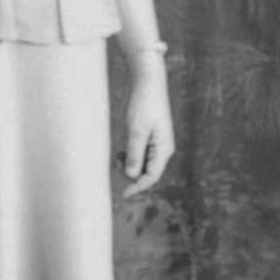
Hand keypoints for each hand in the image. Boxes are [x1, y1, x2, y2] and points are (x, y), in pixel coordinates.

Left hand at [121, 58, 173, 196]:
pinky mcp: (152, 138)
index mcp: (163, 150)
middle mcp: (163, 149)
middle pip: (148, 173)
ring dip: (130, 165)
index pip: (152, 176)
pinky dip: (131, 157)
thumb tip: (132, 176)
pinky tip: (121, 152)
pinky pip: (142, 155)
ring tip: (118, 156)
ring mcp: (158, 144)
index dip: (138, 187)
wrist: (149, 84)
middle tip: (116, 162)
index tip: (123, 195)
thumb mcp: (136, 131)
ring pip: (144, 165)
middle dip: (132, 174)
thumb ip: (135, 154)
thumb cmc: (143, 106)